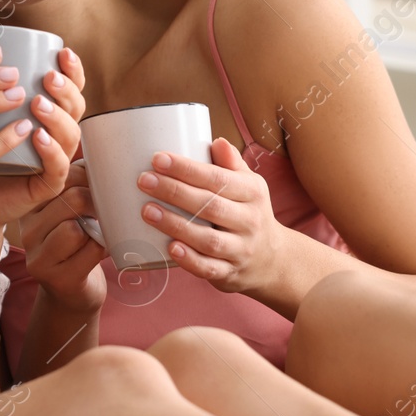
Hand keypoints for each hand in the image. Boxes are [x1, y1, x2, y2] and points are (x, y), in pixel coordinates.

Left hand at [0, 46, 87, 230]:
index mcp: (35, 108)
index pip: (65, 84)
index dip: (71, 68)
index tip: (60, 51)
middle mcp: (47, 130)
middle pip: (74, 105)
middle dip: (66, 88)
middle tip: (49, 76)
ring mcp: (47, 158)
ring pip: (70, 134)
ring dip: (57, 116)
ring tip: (38, 102)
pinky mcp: (41, 185)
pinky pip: (55, 168)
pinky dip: (50, 151)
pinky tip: (34, 134)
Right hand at [18, 159, 105, 312]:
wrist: (74, 293)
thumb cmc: (79, 244)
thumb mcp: (72, 211)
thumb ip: (78, 184)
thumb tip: (105, 154)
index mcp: (30, 206)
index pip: (58, 176)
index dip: (87, 175)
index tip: (100, 182)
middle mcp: (27, 230)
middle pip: (70, 199)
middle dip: (98, 201)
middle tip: (109, 208)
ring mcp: (38, 256)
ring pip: (75, 227)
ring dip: (99, 228)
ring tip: (102, 231)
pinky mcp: (55, 278)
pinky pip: (88, 251)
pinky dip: (103, 248)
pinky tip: (102, 250)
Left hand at [137, 137, 285, 294]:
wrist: (272, 260)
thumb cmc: (248, 213)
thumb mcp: (249, 186)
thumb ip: (231, 165)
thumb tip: (216, 142)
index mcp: (252, 193)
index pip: (218, 178)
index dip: (187, 169)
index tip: (157, 159)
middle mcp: (249, 221)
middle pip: (211, 206)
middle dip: (175, 192)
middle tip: (144, 180)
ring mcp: (241, 250)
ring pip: (208, 239)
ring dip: (176, 225)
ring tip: (147, 211)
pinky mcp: (230, 273)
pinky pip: (209, 269)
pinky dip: (190, 260)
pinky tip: (170, 248)